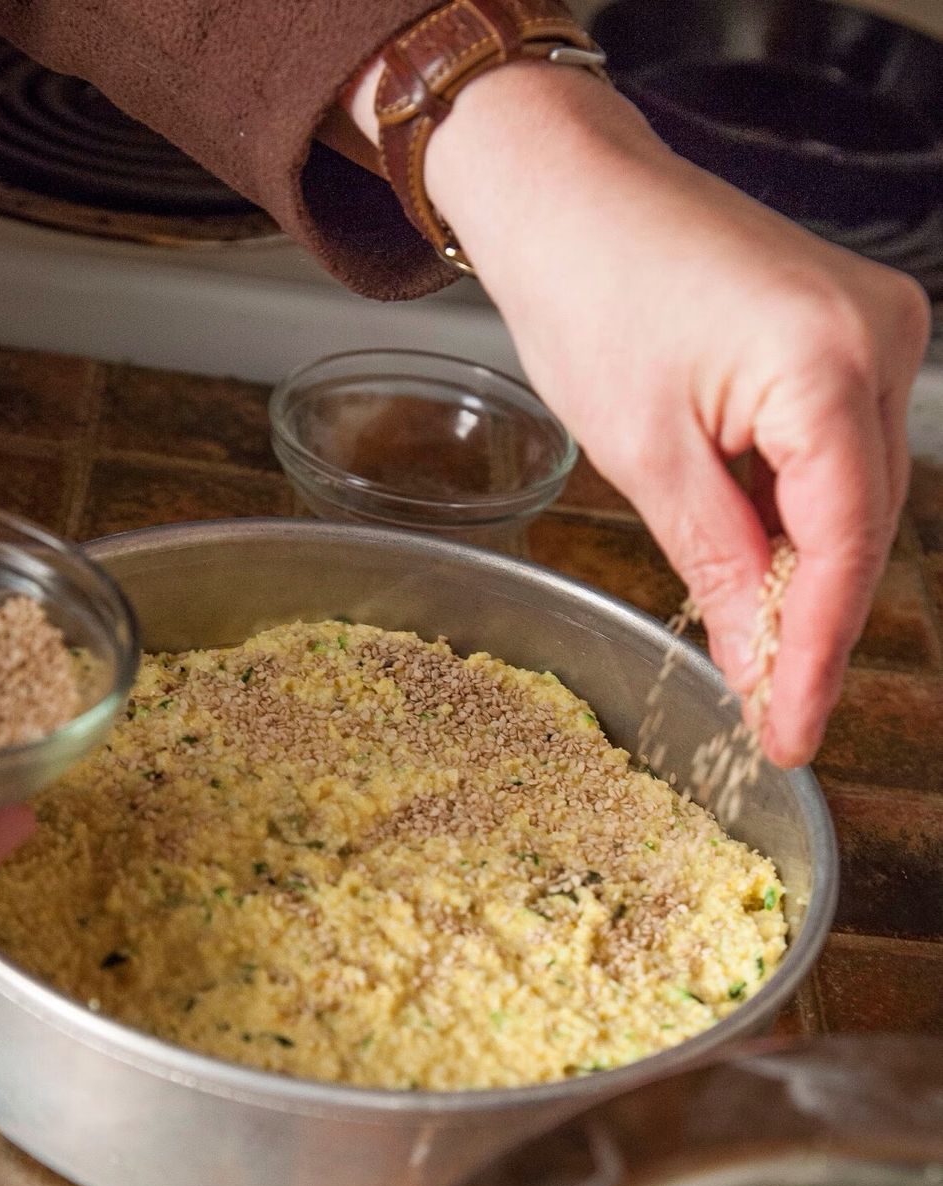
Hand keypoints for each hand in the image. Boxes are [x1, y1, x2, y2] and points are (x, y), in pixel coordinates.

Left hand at [421, 64, 929, 766]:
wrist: (570, 191)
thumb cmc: (587, 292)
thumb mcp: (644, 451)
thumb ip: (718, 561)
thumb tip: (760, 663)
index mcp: (828, 361)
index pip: (844, 544)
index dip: (816, 655)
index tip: (789, 732)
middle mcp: (877, 338)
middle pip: (862, 525)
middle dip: (811, 624)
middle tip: (770, 715)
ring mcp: (871, 330)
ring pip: (853, 496)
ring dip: (804, 574)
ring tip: (760, 660)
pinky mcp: (844, 335)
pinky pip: (836, 452)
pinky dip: (796, 517)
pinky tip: (760, 567)